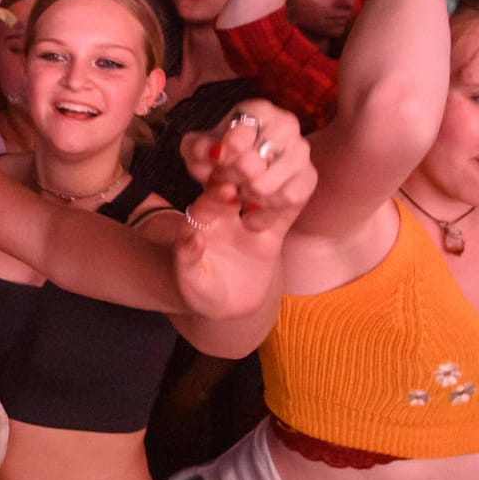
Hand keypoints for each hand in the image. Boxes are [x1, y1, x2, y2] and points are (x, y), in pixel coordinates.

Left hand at [174, 101, 316, 318]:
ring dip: (271, 181)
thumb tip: (192, 235)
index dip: (216, 187)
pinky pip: (290, 204)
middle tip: (250, 178)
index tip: (225, 187)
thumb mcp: (189, 280)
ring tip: (268, 196)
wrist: (229, 307)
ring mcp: (252, 213)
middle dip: (244, 171)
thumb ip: (187, 258)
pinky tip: (284, 206)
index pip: (208, 191)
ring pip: (266, 183)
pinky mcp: (276, 225)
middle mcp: (227, 206)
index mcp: (202, 214)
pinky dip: (291, 198)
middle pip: (238, 175)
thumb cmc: (202, 292)